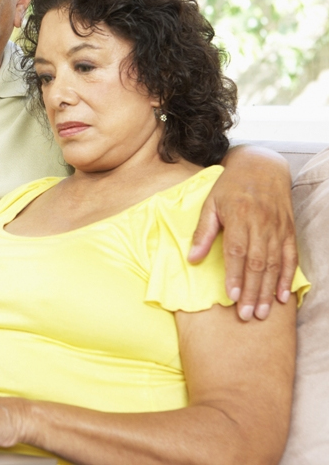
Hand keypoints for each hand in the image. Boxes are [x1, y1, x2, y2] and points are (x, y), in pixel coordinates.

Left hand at [188, 147, 297, 320]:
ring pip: (274, 264)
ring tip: (261, 312)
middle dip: (251, 291)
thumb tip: (192, 258)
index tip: (231, 296)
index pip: (238, 251)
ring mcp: (278, 228)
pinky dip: (287, 278)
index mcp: (240, 216)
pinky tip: (282, 297)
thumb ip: (203, 232)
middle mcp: (261, 224)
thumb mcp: (211, 204)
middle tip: (246, 315)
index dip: (235, 275)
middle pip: (258, 263)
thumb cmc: (230, 187)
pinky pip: (291, 258)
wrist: (261, 166)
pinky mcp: (288, 231)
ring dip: (268, 290)